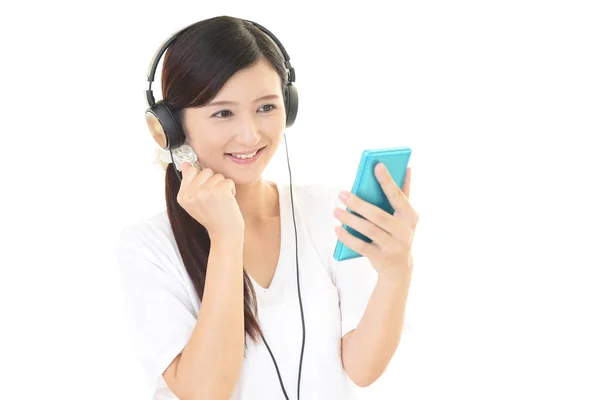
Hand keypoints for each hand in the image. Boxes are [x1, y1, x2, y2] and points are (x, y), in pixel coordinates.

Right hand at [177, 162, 244, 236]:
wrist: (225, 234)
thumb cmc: (213, 217)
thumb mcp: (196, 202)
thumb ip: (189, 182)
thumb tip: (185, 164)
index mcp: (182, 197)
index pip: (191, 171)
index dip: (202, 179)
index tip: (206, 192)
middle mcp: (191, 194)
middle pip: (206, 171)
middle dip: (214, 183)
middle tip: (215, 200)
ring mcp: (204, 192)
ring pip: (218, 176)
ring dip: (223, 187)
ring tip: (221, 202)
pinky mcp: (219, 191)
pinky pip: (228, 181)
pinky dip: (231, 190)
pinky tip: (228, 202)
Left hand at [334, 164, 417, 283]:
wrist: (399, 268)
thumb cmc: (398, 233)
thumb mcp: (404, 216)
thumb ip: (403, 193)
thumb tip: (407, 168)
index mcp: (410, 216)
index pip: (398, 195)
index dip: (388, 181)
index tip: (377, 165)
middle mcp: (404, 231)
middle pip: (378, 215)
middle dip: (358, 203)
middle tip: (342, 194)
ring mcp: (393, 246)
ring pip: (368, 230)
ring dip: (350, 219)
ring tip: (336, 211)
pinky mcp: (381, 258)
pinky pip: (361, 246)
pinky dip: (347, 237)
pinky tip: (337, 229)